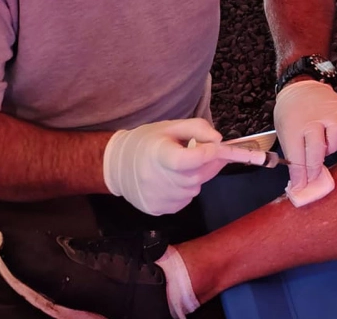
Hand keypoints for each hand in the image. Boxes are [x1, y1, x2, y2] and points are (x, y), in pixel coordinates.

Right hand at [103, 118, 262, 215]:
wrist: (117, 166)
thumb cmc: (147, 142)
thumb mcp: (171, 126)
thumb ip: (198, 128)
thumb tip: (219, 141)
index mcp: (157, 154)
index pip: (187, 160)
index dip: (206, 154)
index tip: (218, 147)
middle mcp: (156, 179)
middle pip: (196, 176)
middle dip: (209, 164)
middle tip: (209, 152)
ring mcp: (157, 198)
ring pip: (194, 189)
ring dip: (197, 177)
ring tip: (183, 166)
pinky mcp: (158, 210)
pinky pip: (185, 199)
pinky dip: (187, 189)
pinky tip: (174, 179)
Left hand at [274, 80, 336, 189]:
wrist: (299, 87)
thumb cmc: (291, 113)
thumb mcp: (284, 133)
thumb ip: (294, 154)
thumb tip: (301, 180)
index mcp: (293, 127)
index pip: (297, 158)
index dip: (300, 176)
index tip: (301, 186)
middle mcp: (312, 120)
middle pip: (317, 151)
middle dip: (315, 168)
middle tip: (314, 175)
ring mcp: (329, 113)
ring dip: (332, 147)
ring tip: (325, 146)